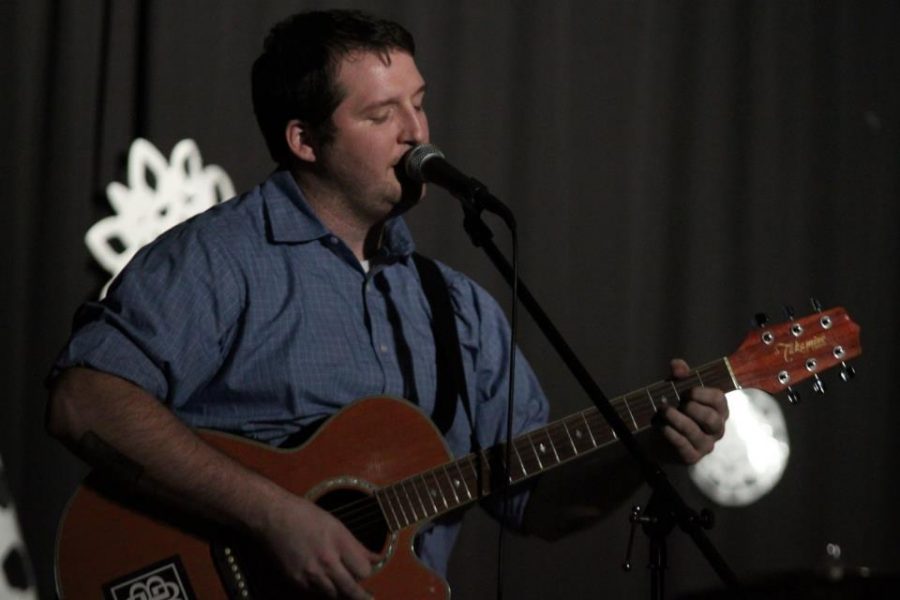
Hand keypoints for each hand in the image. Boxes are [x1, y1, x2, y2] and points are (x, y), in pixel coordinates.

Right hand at [259, 492, 379, 598]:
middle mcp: (326, 560)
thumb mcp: (336, 525)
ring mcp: (310, 572)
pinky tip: (323, 579)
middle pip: (351, 589)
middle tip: (369, 598)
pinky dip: (322, 588)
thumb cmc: (305, 516)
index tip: (367, 568)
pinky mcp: (296, 580)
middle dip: (361, 595)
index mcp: (338, 542)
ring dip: (340, 590)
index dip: (366, 571)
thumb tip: (377, 558)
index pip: (363, 570)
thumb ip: (357, 546)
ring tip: (342, 583)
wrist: (273, 517)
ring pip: (334, 594)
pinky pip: (315, 592)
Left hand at [657, 358, 728, 463]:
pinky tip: (660, 425)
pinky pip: (682, 444)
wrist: (658, 438)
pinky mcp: (691, 456)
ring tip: (662, 410)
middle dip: (691, 408)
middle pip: (710, 418)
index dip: (701, 394)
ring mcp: (705, 445)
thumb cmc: (675, 410)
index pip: (719, 400)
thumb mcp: (677, 387)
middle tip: (676, 403)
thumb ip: (679, 373)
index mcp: (718, 411)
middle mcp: (716, 429)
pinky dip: (669, 432)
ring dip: (674, 418)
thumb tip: (678, 366)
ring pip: (693, 431)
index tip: (685, 392)